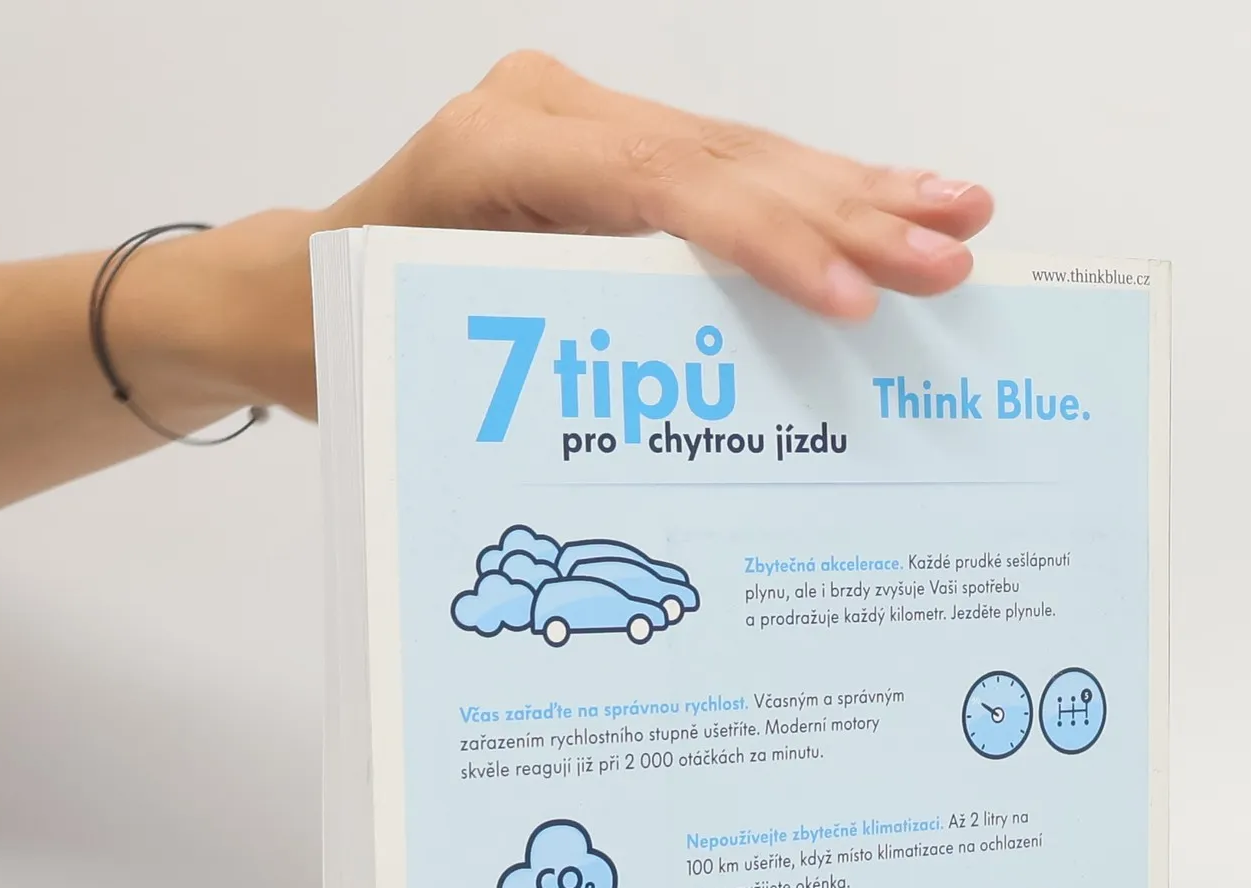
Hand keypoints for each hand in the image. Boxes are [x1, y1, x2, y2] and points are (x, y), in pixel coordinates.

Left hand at [334, 52, 991, 316]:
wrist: (292, 295)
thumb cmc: (347, 338)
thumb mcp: (436, 361)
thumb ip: (565, 358)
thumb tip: (709, 411)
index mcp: (494, 149)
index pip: (662, 190)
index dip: (768, 244)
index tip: (851, 295)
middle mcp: (545, 114)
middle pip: (723, 162)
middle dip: (844, 216)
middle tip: (947, 257)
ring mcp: (581, 122)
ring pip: (740, 156)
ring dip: (854, 194)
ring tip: (958, 216)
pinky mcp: (609, 148)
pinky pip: (726, 170)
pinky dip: (811, 194)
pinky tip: (893, 197)